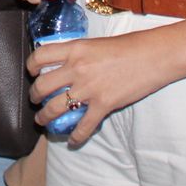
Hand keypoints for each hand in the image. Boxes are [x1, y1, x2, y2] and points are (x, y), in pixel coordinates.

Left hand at [27, 29, 171, 144]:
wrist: (154, 56)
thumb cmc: (130, 46)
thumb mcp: (97, 43)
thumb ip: (80, 54)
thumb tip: (68, 64)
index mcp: (75, 49)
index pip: (40, 56)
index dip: (31, 66)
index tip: (32, 72)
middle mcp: (77, 68)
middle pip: (42, 86)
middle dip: (34, 96)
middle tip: (35, 100)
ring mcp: (89, 88)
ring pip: (55, 108)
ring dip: (45, 117)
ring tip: (43, 121)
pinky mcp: (103, 105)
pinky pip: (83, 126)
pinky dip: (75, 137)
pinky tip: (72, 141)